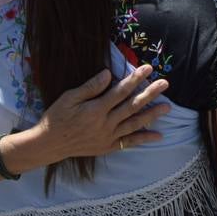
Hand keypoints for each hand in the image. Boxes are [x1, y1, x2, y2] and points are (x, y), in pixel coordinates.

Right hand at [34, 66, 170, 162]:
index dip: (135, 79)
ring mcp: (108, 136)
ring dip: (152, 115)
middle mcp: (105, 123)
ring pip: (135, 123)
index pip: (120, 91)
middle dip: (150, 93)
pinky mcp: (108, 147)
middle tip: (165, 84)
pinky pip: (129, 143)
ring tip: (167, 107)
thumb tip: (108, 74)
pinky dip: (144, 139)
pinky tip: (158, 135)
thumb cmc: (57, 117)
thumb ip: (90, 87)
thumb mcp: (69, 98)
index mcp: (96, 109)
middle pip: (132, 106)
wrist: (49, 145)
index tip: (147, 68)